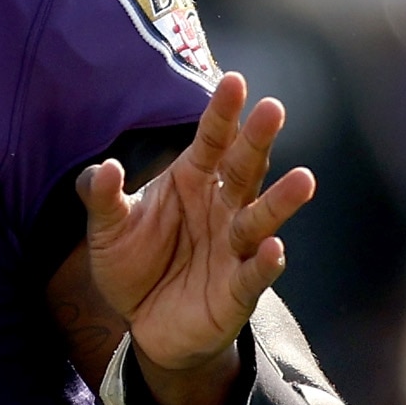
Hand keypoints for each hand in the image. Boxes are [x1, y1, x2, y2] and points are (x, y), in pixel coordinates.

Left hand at [78, 72, 316, 404]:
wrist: (146, 323)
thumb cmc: (134, 264)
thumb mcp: (108, 230)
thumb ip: (103, 199)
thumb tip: (101, 168)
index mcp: (193, 180)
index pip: (212, 140)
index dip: (223, 113)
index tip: (235, 81)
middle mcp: (222, 206)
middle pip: (244, 168)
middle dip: (258, 140)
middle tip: (274, 109)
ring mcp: (234, 247)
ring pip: (260, 219)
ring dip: (281, 201)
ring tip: (303, 179)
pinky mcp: (238, 289)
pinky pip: (254, 274)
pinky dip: (266, 263)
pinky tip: (274, 249)